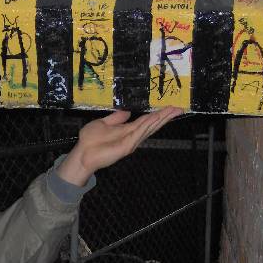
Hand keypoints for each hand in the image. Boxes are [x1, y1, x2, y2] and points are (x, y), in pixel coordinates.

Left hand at [56, 107, 182, 185]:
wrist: (82, 154)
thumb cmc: (90, 140)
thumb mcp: (103, 123)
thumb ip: (116, 118)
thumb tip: (127, 111)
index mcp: (128, 130)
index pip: (147, 120)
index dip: (158, 114)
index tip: (170, 108)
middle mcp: (133, 136)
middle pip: (152, 124)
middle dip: (165, 116)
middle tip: (179, 108)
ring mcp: (131, 141)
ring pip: (149, 127)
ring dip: (161, 119)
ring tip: (173, 111)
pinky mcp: (127, 146)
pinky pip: (139, 133)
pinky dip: (148, 125)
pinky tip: (157, 118)